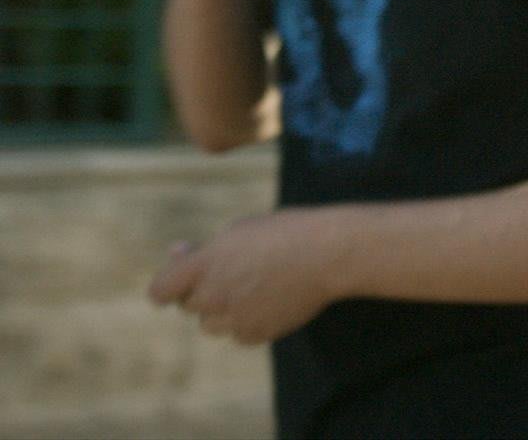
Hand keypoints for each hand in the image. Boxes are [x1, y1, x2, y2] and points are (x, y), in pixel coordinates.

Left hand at [148, 208, 342, 344]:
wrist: (329, 254)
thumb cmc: (285, 233)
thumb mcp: (238, 230)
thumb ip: (205, 251)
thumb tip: (177, 257)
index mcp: (203, 266)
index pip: (160, 291)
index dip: (170, 284)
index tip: (185, 273)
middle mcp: (212, 296)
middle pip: (189, 305)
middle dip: (205, 289)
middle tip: (236, 269)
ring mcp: (234, 319)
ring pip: (211, 325)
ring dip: (223, 309)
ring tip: (255, 286)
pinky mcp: (255, 334)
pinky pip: (239, 334)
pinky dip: (248, 321)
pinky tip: (271, 299)